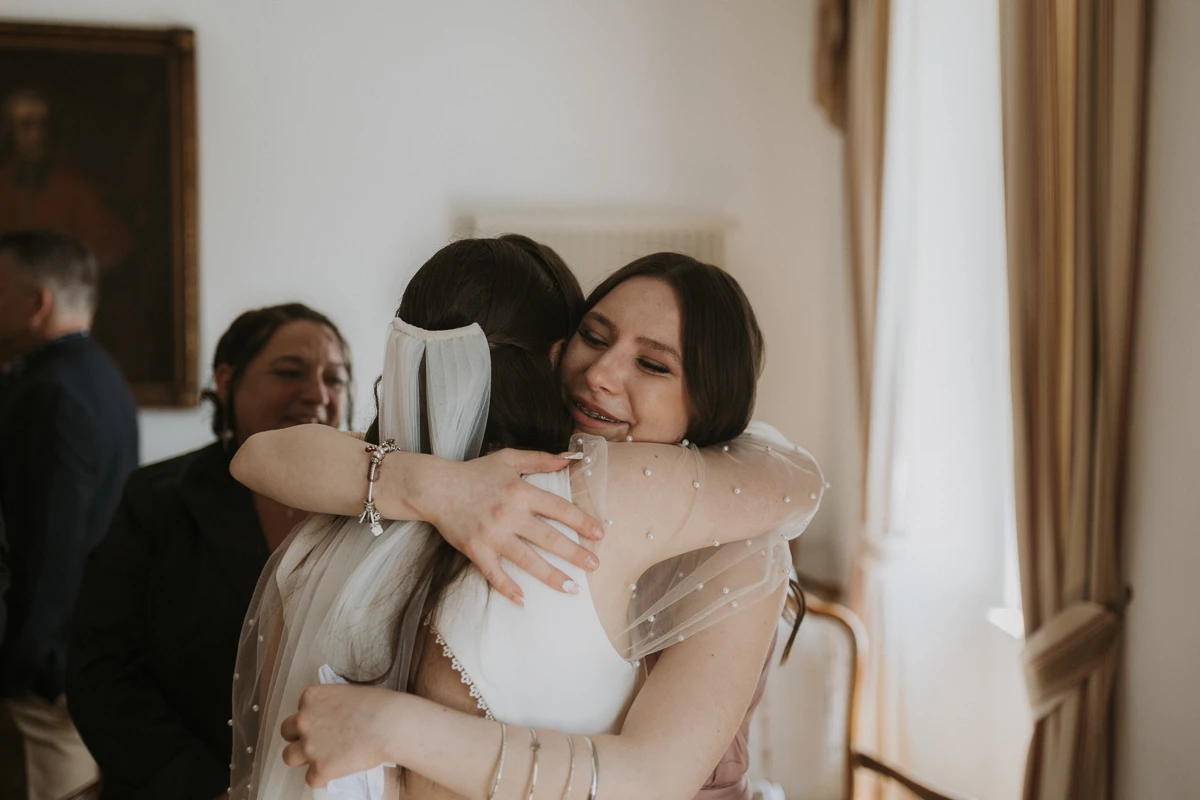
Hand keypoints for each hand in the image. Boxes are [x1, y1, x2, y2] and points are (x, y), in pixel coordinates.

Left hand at [281, 684, 403, 786]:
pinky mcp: (319, 768)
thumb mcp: (348, 693)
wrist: (390, 724)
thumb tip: (333, 717)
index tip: (326, 723)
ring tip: (322, 758)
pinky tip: (337, 771)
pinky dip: (323, 777)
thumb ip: (332, 704)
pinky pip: (311, 779)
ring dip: (303, 758)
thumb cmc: (378, 705)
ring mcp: (309, 745)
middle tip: (318, 741)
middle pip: (286, 732)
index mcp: (311, 697)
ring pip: (289, 757)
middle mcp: (304, 720)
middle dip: (299, 737)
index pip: (299, 710)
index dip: (313, 718)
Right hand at [420, 448, 603, 604]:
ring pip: (527, 560)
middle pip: (549, 538)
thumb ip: (541, 459)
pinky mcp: (475, 550)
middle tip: (595, 565)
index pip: (558, 508)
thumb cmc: (474, 472)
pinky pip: (494, 573)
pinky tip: (522, 600)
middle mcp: (509, 514)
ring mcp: (492, 534)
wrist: (435, 487)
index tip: (599, 534)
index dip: (581, 521)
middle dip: (575, 553)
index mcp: (521, 491)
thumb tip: (571, 458)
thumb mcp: (509, 458)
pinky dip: (507, 587)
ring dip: (551, 576)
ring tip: (572, 588)